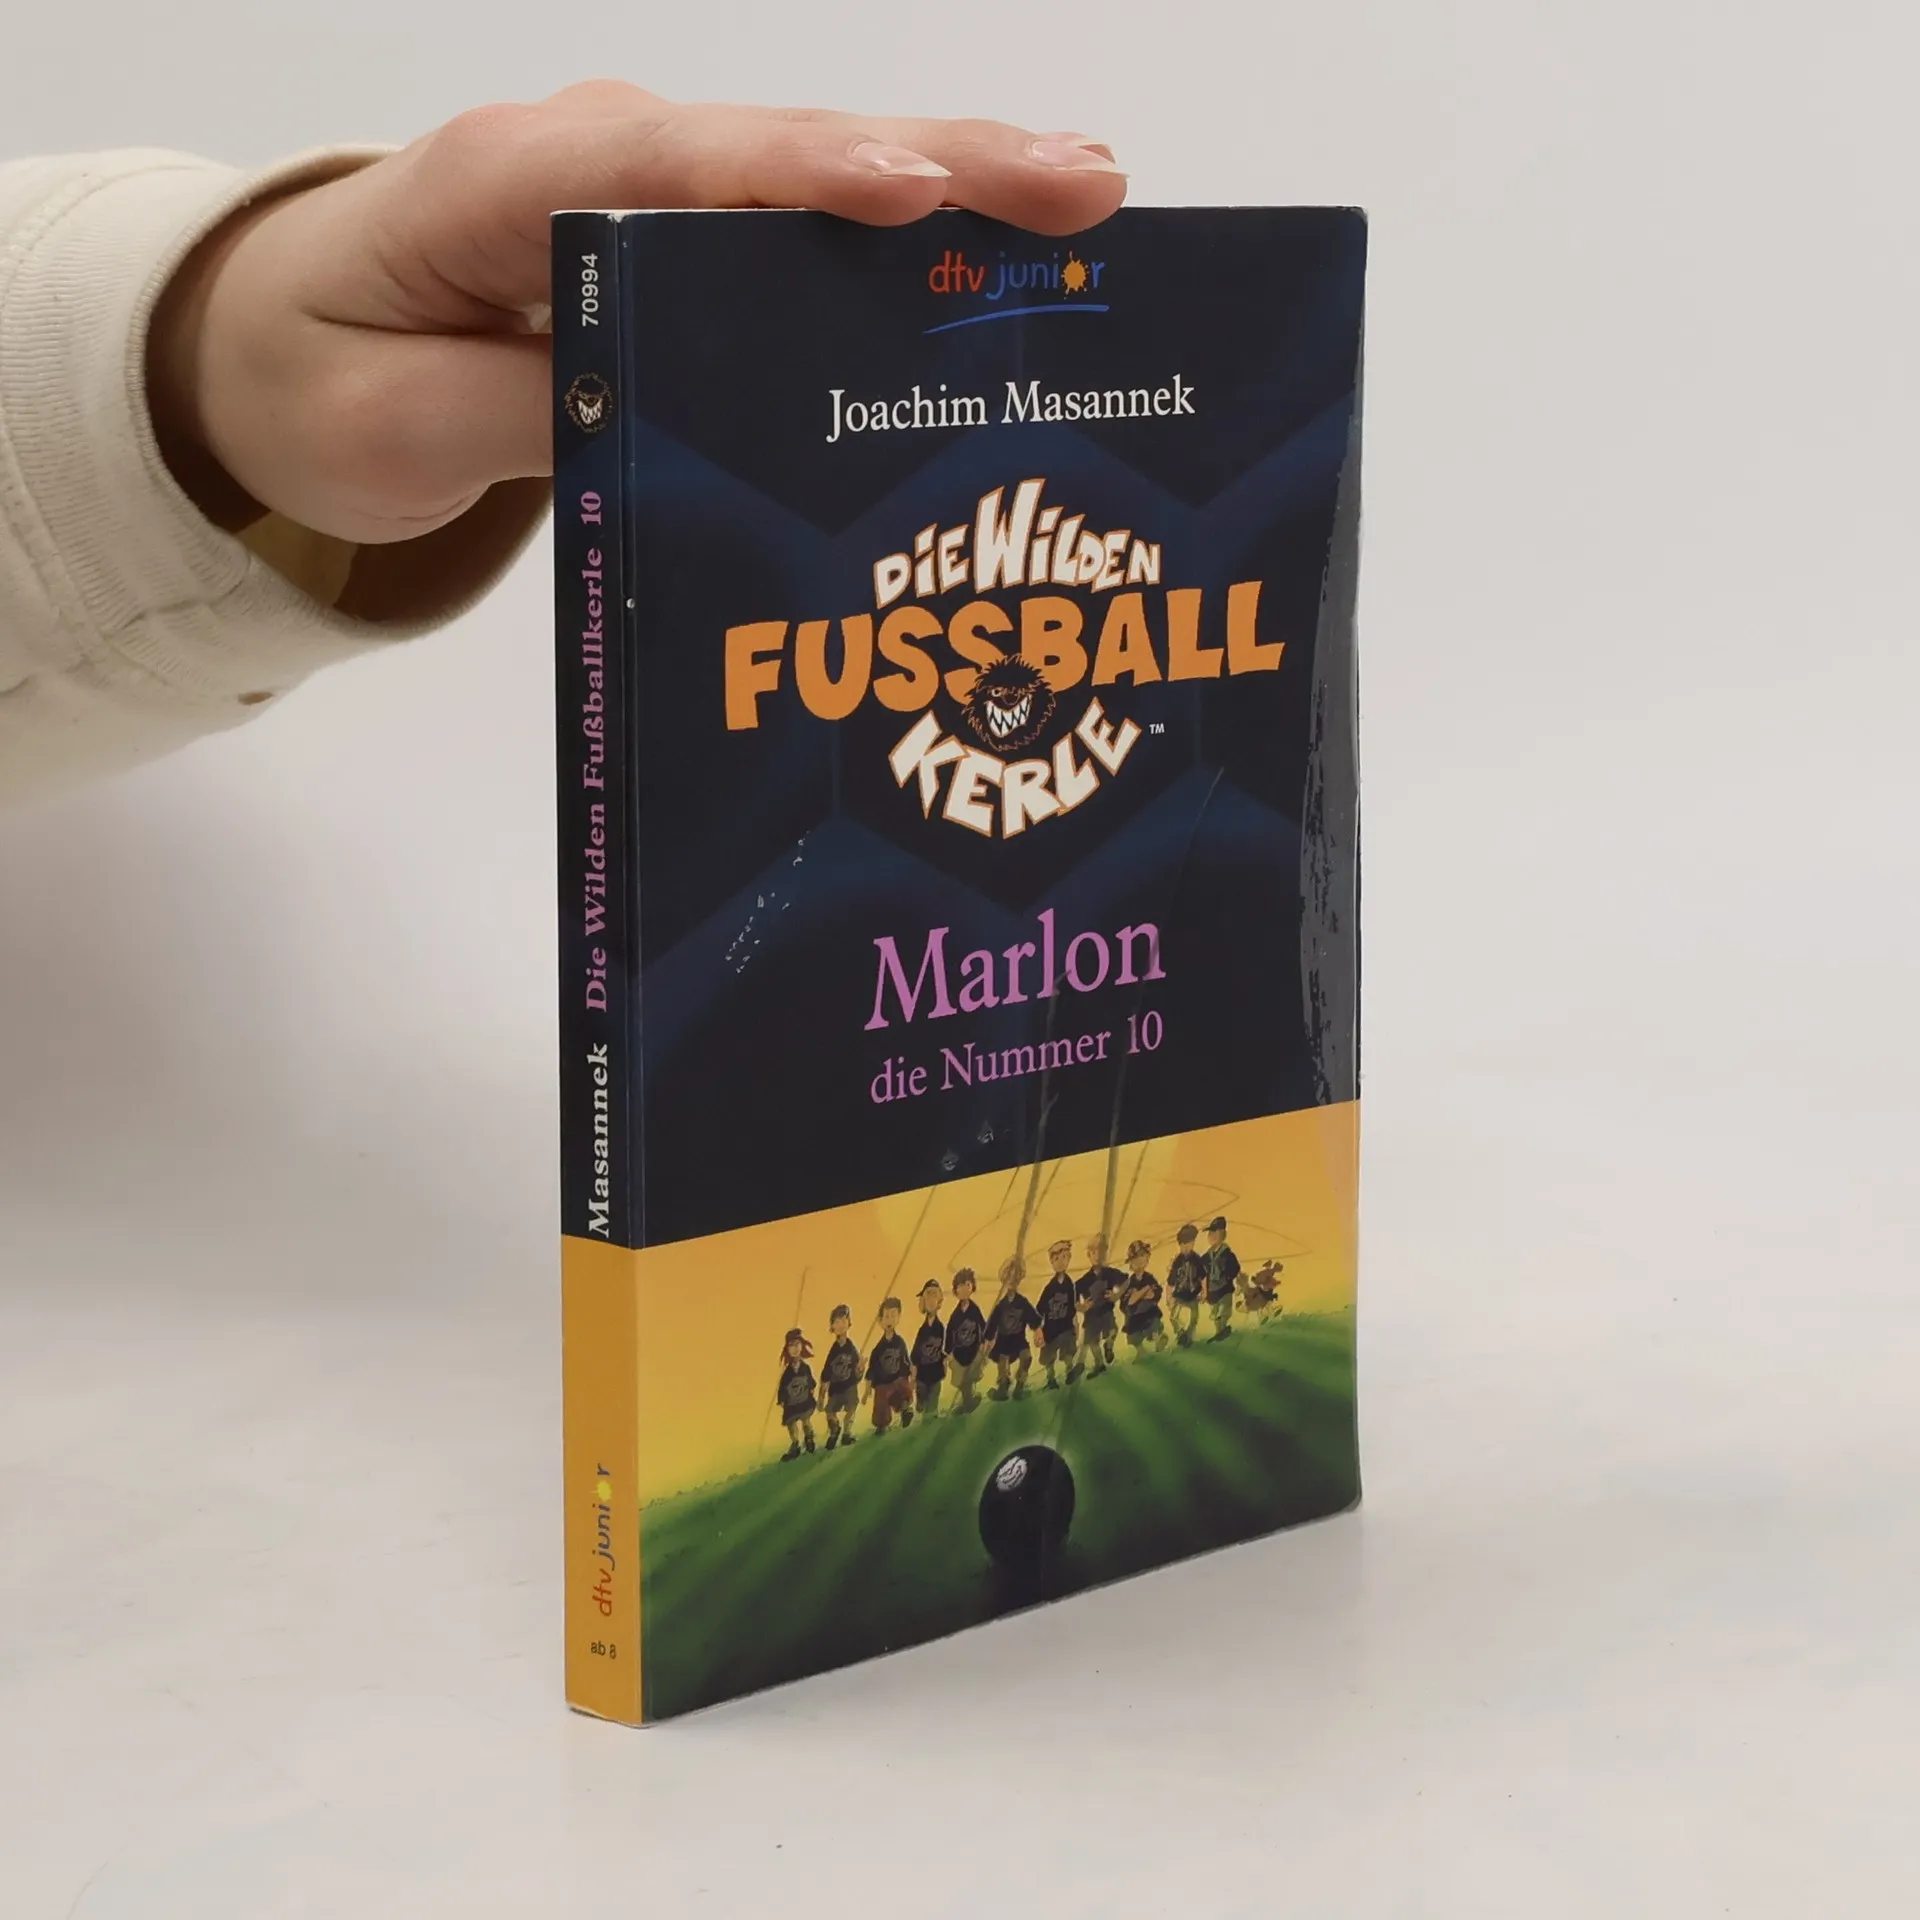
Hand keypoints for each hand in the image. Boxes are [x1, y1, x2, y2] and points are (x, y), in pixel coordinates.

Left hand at [147, 84, 1126, 544]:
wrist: (281, 343)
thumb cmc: (318, 378)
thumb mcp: (389, 427)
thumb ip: (520, 415)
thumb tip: (668, 416)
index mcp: (502, 184)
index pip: (668, 168)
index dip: (796, 178)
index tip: (908, 194)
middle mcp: (594, 159)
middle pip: (782, 151)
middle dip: (941, 167)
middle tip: (1086, 189)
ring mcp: (647, 189)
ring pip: (814, 179)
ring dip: (954, 192)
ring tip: (1089, 210)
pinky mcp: (678, 235)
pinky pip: (801, 229)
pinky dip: (906, 238)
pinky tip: (1002, 254)